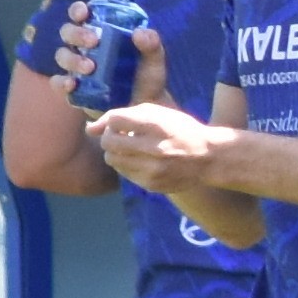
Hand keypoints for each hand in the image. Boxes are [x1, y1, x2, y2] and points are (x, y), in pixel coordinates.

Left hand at [91, 99, 227, 193]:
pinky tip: (141, 161)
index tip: (122, 124)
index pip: (115, 120)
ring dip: (116, 152)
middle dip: (110, 137)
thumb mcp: (157, 113)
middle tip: (121, 137)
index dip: (114, 121)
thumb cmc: (180, 129)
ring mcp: (153, 169)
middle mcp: (154, 148)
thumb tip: (89, 129)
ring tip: (131, 149)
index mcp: (157, 125)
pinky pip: (124, 174)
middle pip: (109, 141)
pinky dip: (127, 166)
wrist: (208, 157)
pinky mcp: (152, 184)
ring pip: (113, 159)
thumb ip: (123, 115)